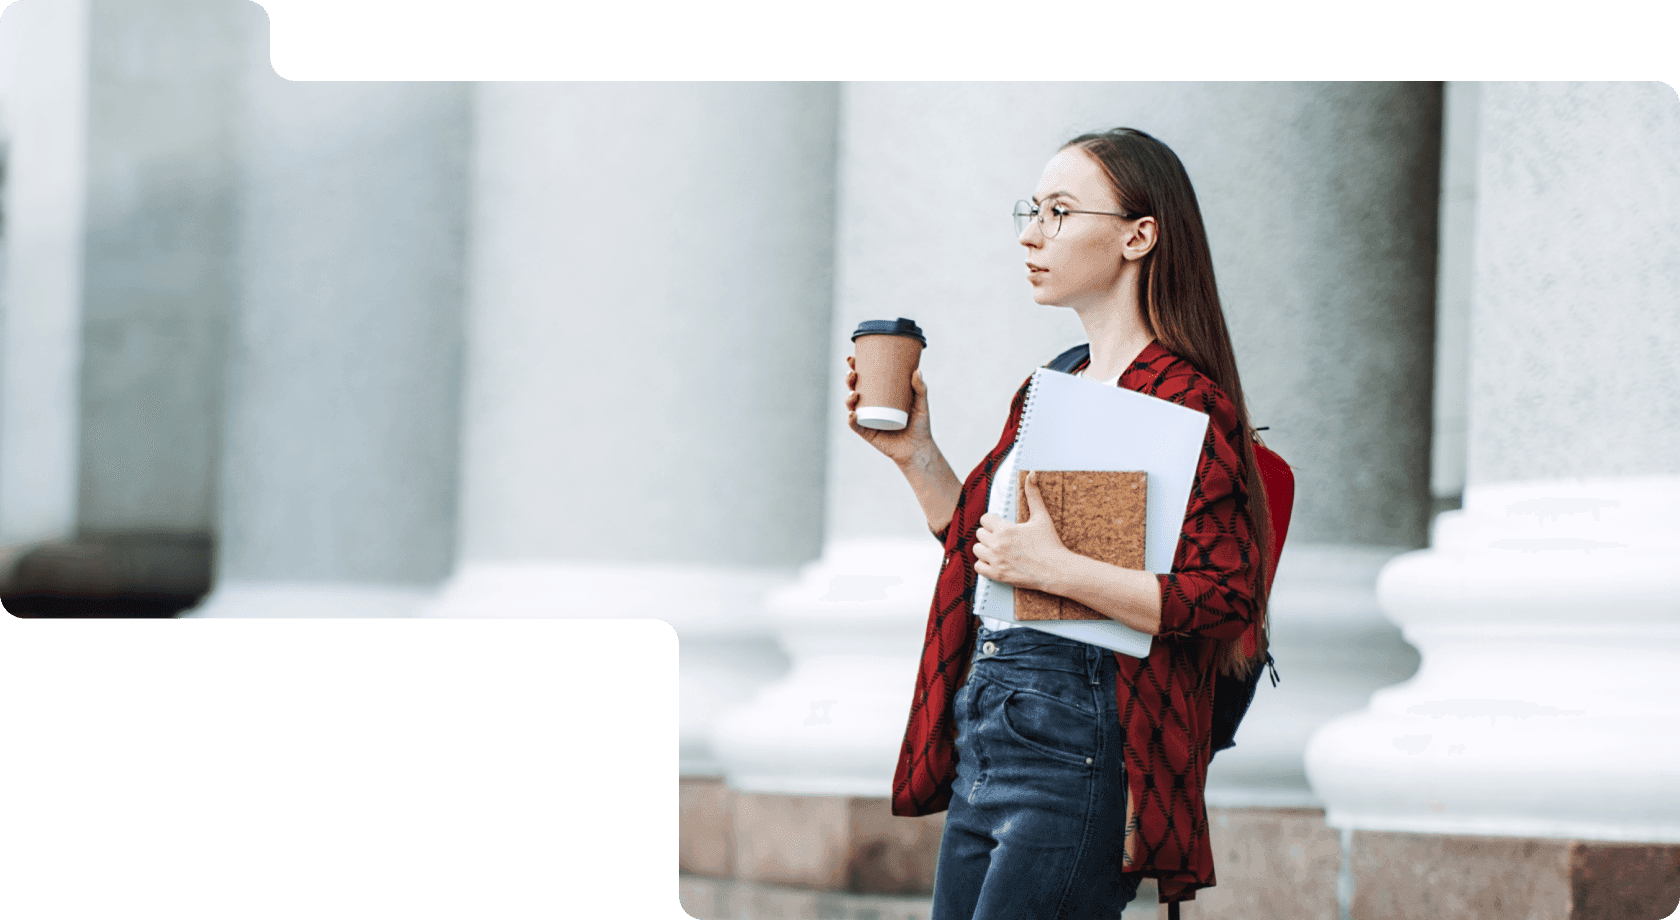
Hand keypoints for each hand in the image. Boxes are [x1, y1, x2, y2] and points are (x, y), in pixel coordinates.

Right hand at [845, 355, 934, 466]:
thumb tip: (917, 371)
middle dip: (849, 379)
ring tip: (854, 394)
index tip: (852, 359)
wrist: (918, 449)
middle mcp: (871, 406)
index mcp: (881, 395)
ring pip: (851, 406)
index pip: (865, 379)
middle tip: (853, 373)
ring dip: (848, 398)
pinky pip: (855, 425)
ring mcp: (868, 419)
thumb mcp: (921, 404)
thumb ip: (920, 388)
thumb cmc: (920, 425)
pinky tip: (852, 414)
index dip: (856, 368)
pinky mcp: (867, 433)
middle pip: (854, 389)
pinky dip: (851, 420)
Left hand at [973, 471, 1068, 591]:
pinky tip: (994, 561)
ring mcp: (996, 561)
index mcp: (1005, 529)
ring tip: (997, 549)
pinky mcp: (998, 575)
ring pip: (977, 550)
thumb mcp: (1042, 517)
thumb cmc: (1050, 543)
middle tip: (1002, 538)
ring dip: (984, 548)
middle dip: (989, 534)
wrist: (1057, 570)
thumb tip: (1031, 473)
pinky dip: (983, 564)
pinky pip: (978, 567)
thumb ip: (1033, 494)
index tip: (1001, 525)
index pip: (985, 519)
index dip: (992, 521)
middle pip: (980, 534)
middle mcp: (997, 544)